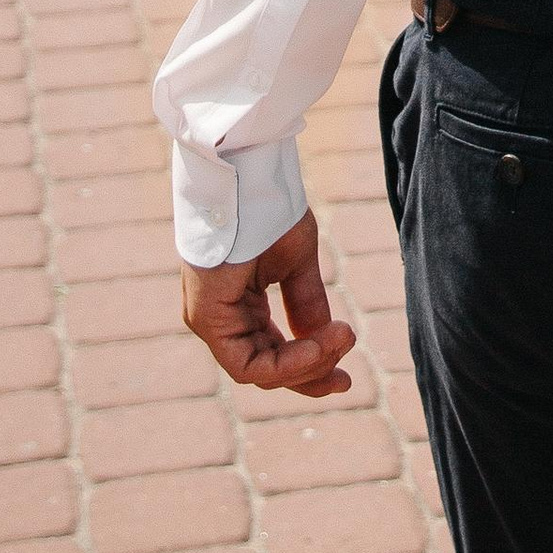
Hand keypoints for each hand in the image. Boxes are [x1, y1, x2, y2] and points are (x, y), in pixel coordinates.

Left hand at [180, 209, 356, 397]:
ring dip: (306, 365)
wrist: (248, 174)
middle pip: (266, 370)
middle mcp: (222, 320)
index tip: (346, 370)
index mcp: (239, 307)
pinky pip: (246, 364)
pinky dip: (286, 363)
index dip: (309, 367)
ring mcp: (210, 322)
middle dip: (310, 376)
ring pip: (258, 372)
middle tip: (346, 379)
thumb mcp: (297, 263)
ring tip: (342, 339)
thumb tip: (325, 340)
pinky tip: (319, 344)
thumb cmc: (268, 208)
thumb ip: (306, 304)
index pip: (271, 355)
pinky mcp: (206, 318)